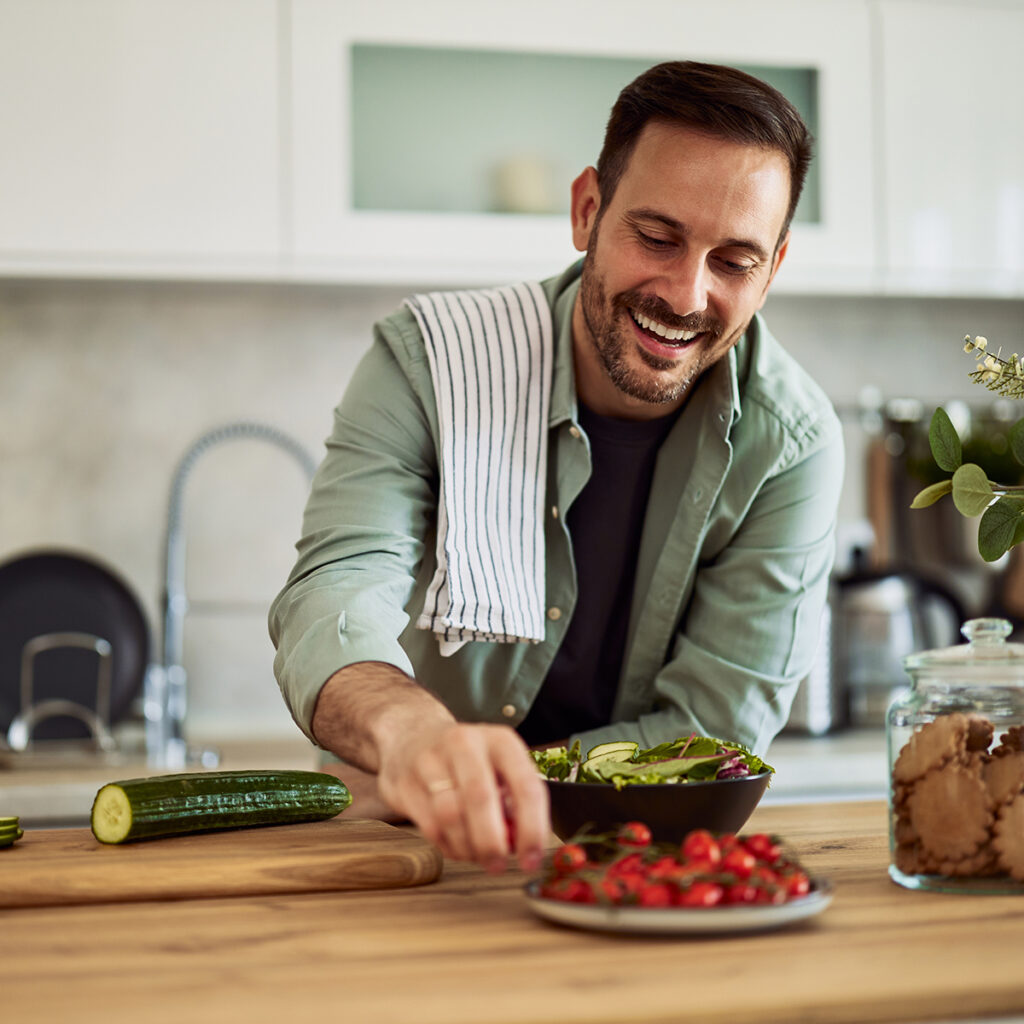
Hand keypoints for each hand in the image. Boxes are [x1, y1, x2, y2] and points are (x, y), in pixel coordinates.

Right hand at [311, 663, 549, 873]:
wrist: (414, 737)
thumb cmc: (467, 761)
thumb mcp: (499, 769)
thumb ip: (513, 805)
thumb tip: (522, 846)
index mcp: (501, 740)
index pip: (526, 786)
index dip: (532, 829)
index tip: (531, 859)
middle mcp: (466, 743)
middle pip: (481, 798)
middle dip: (492, 842)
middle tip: (498, 865)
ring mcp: (431, 759)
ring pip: (450, 814)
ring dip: (467, 847)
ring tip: (476, 856)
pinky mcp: (406, 781)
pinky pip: (429, 825)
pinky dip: (447, 846)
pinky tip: (456, 847)